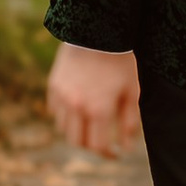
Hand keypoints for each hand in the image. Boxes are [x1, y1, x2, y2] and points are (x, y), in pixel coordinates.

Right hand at [47, 41, 142, 155]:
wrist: (98, 31)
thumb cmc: (120, 62)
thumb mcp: (132, 92)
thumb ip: (129, 123)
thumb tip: (125, 148)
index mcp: (98, 110)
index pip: (97, 147)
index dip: (107, 154)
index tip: (115, 153)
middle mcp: (76, 107)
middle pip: (77, 142)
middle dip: (90, 146)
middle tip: (101, 141)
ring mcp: (62, 96)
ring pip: (63, 128)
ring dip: (76, 131)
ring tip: (89, 125)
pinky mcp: (53, 86)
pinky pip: (54, 110)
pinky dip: (65, 115)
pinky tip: (77, 109)